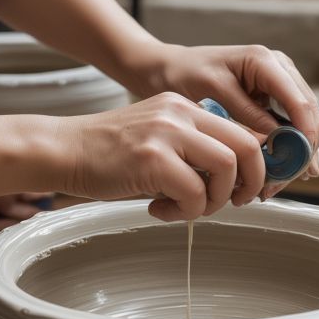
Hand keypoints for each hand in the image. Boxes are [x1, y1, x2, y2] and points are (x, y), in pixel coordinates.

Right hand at [56, 93, 264, 220]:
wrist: (63, 150)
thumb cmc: (108, 155)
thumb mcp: (157, 139)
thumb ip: (192, 150)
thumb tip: (233, 180)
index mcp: (185, 106)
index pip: (242, 130)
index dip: (255, 164)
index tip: (246, 187)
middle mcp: (180, 113)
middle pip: (246, 146)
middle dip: (250, 182)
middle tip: (236, 202)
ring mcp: (166, 133)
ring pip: (226, 168)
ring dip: (216, 200)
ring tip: (190, 208)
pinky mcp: (152, 158)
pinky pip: (194, 192)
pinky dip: (186, 211)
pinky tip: (161, 210)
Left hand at [124, 43, 318, 191]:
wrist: (169, 70)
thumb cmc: (184, 74)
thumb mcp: (212, 92)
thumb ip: (246, 112)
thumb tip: (275, 136)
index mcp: (265, 62)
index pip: (300, 103)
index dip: (305, 136)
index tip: (299, 166)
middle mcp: (279, 71)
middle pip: (309, 116)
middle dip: (301, 153)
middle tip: (280, 184)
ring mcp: (278, 86)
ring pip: (303, 126)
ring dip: (293, 156)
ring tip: (272, 186)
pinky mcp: (272, 102)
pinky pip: (288, 128)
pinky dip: (283, 152)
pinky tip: (271, 174)